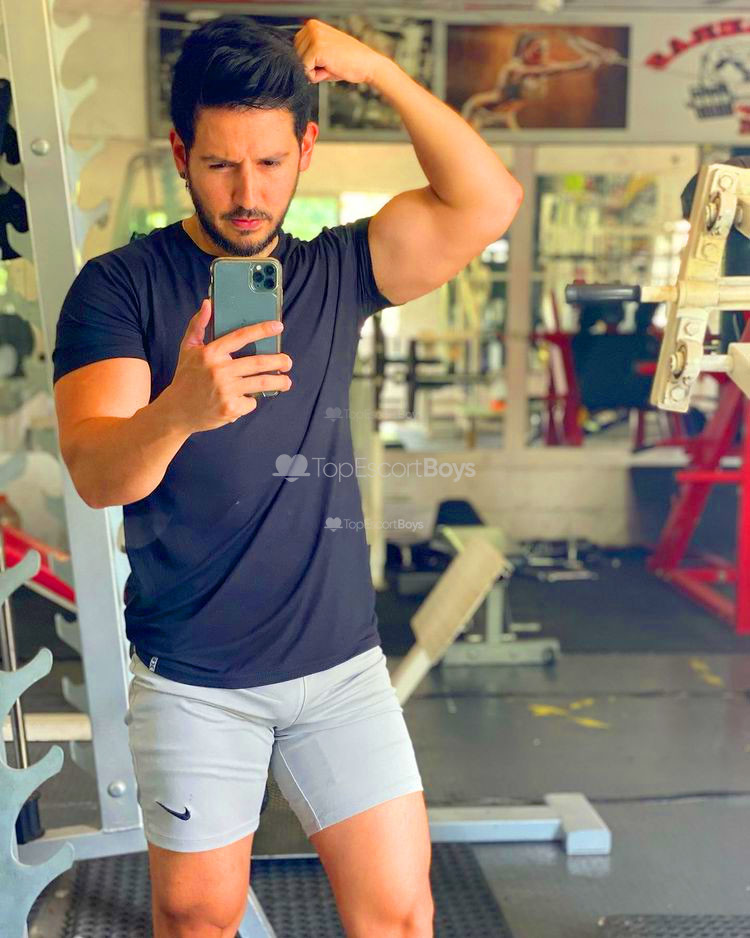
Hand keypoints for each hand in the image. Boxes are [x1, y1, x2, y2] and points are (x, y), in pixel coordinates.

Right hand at [166, 299, 292, 433]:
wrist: (177, 411)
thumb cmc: (186, 377)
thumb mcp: (187, 348)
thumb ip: (198, 325)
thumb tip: (208, 303)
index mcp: (210, 353)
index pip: (240, 337)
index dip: (261, 330)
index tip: (278, 326)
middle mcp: (219, 371)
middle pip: (258, 363)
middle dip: (279, 361)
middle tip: (288, 361)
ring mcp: (225, 390)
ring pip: (261, 383)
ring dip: (279, 382)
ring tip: (286, 381)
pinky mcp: (230, 408)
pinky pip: (251, 402)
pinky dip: (252, 400)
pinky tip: (247, 398)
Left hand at [293, 19, 385, 84]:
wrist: (367, 65)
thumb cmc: (348, 62)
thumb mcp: (324, 53)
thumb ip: (307, 54)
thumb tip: (289, 64)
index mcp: (312, 25)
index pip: (296, 49)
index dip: (309, 61)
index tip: (326, 60)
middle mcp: (311, 27)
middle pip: (295, 56)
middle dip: (310, 67)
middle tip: (330, 64)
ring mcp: (314, 36)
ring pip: (300, 64)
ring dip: (314, 72)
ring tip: (331, 65)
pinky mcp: (317, 49)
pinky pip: (305, 70)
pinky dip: (316, 76)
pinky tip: (330, 69)